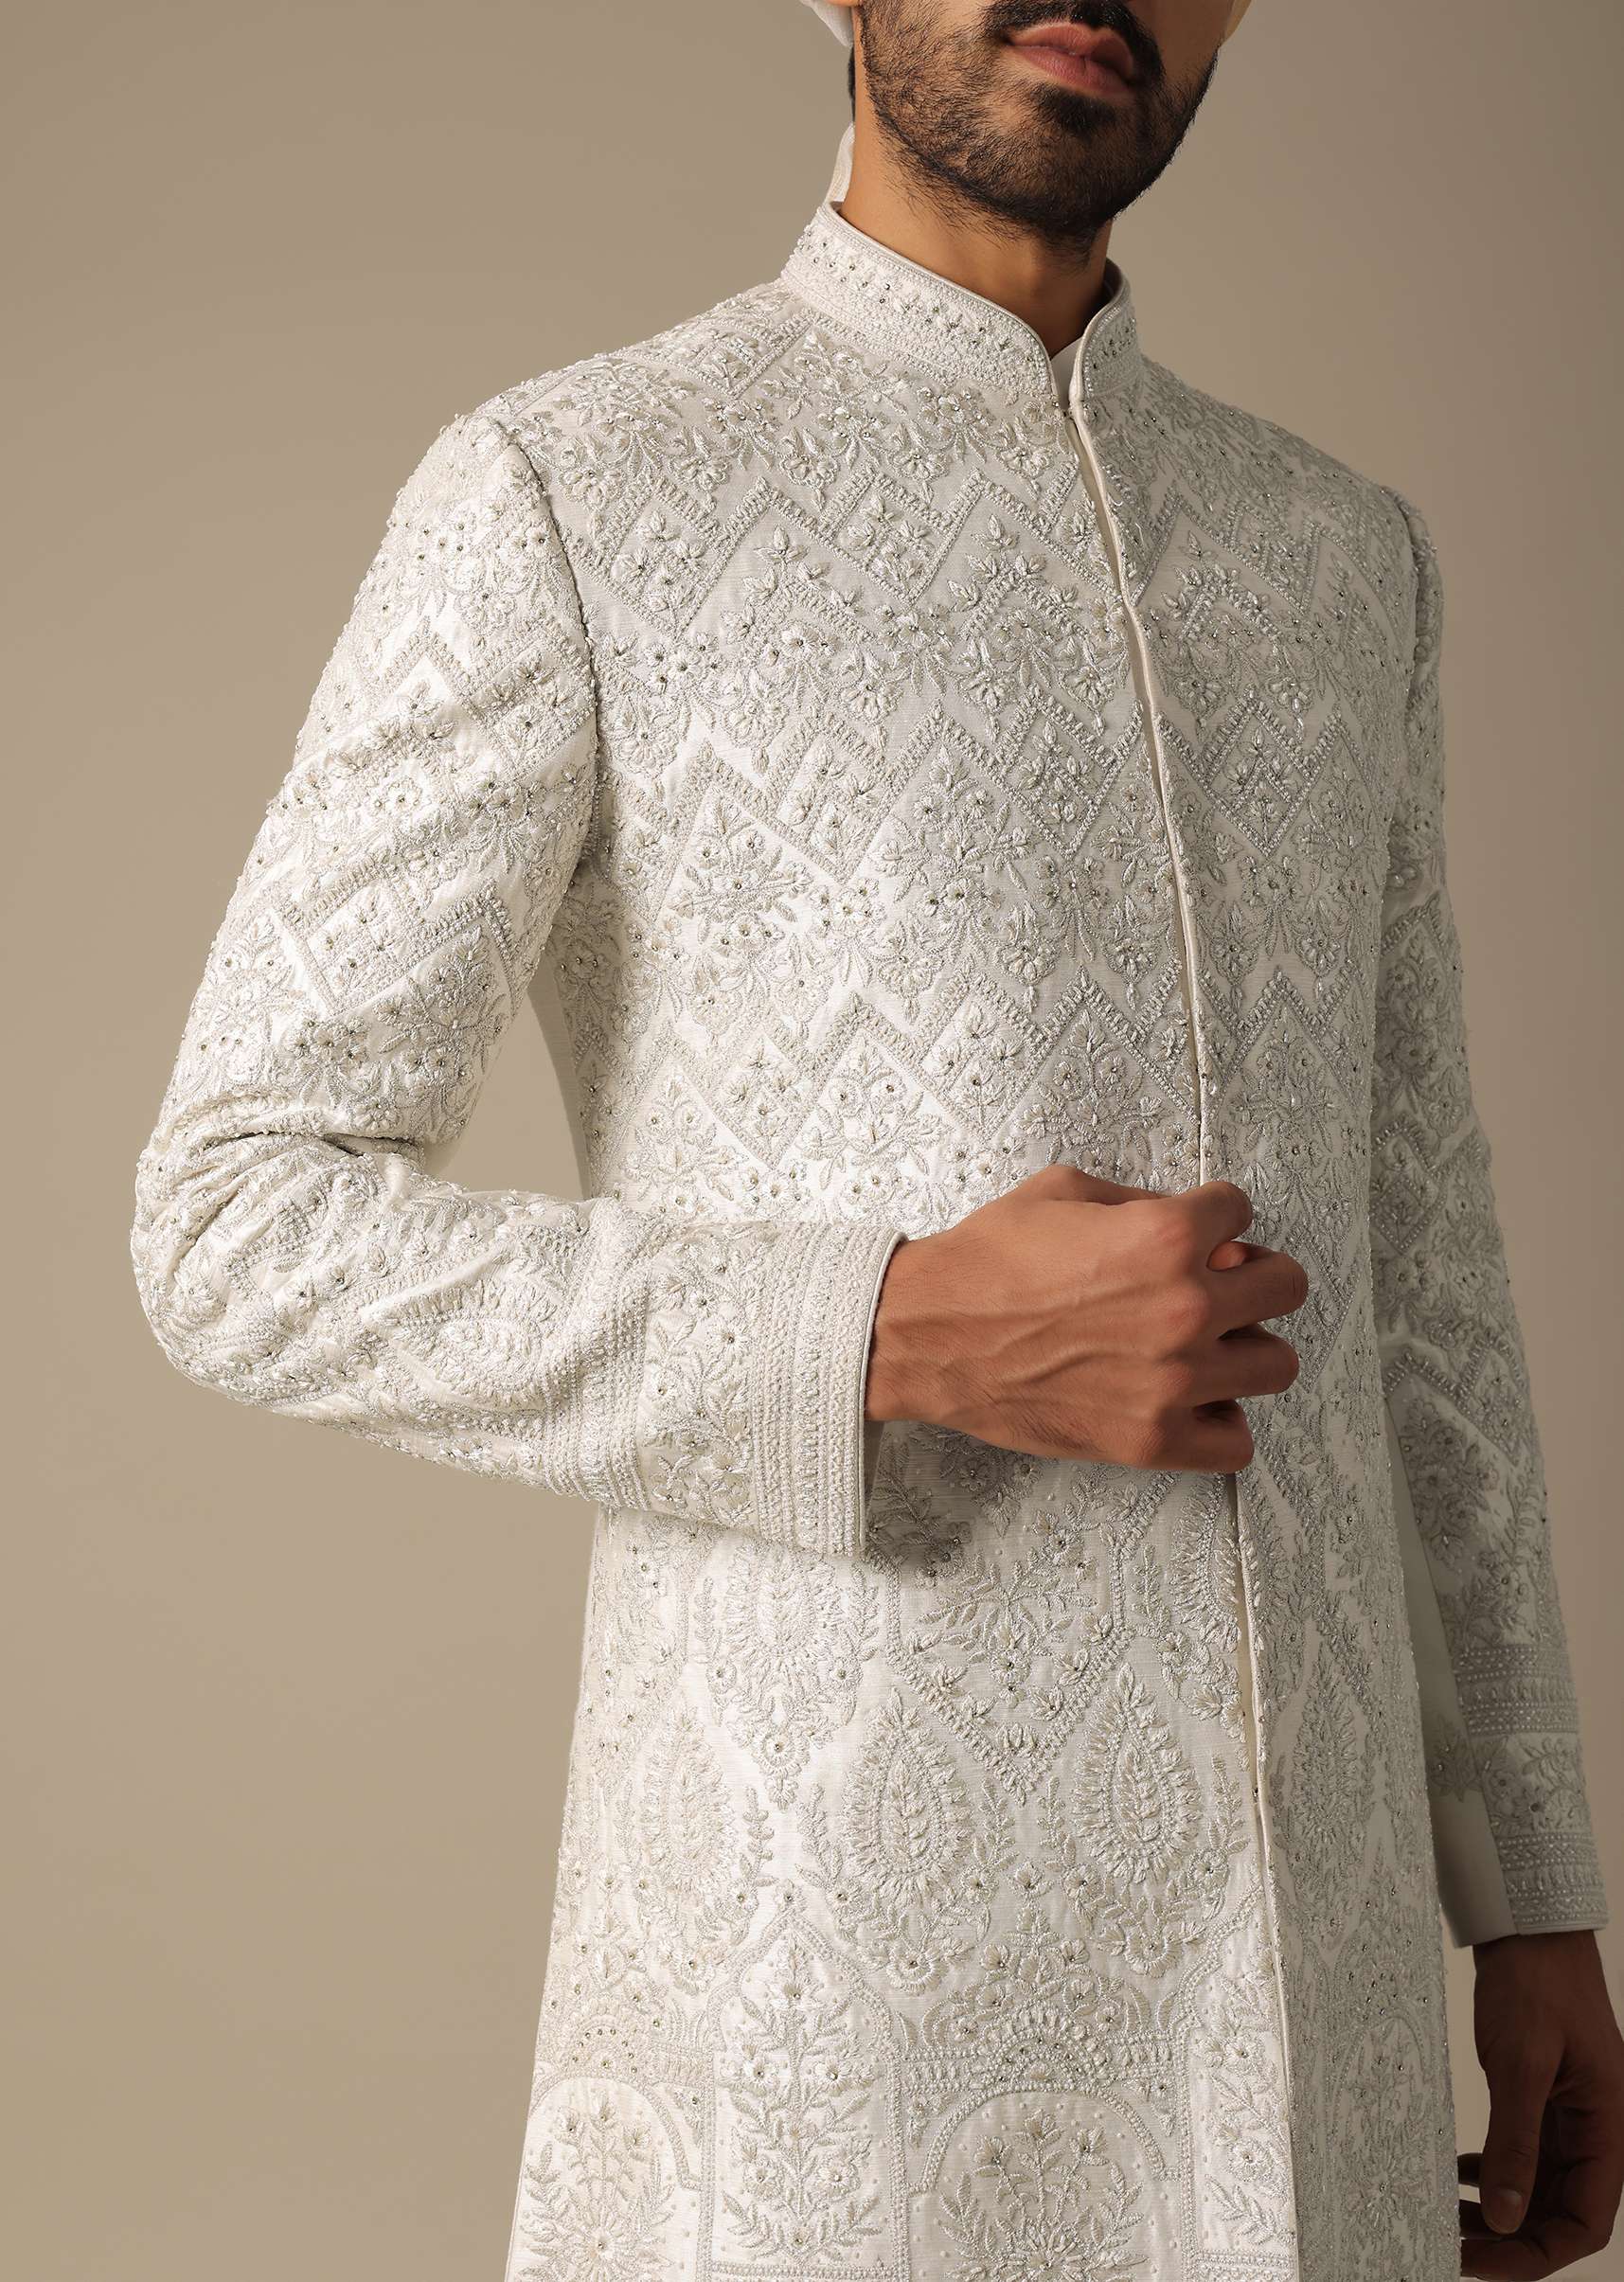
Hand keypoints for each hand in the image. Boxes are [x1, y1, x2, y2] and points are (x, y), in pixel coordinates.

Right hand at [864, 1164, 1307, 1472]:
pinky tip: (1188, 1401)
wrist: (927, 1334)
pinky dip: (1221, 1422)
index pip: (1244, 1209)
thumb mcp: (1066, 1190)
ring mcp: (1174, 1380)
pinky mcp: (1151, 1439)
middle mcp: (1184, 1307)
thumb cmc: (989, 1257)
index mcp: (1167, 1235)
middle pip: (1287, 1286)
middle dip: (1253, 1276)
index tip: (1191, 1232)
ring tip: (1206, 1347)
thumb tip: (1201, 1231)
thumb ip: (1143, 1203)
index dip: (1214, 1215)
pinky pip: (1237, 1443)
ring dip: (1246, 1348)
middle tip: (1216, 1286)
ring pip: (1277, 1365)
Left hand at [1462, 1929, 1623, 2274]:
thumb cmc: (1536, 1985)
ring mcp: (1568, 2116)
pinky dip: (1492, 2172)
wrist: (1529, 1926)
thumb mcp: (1520, 2065)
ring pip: (1539, 2187)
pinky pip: (1524, 2154)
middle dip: (1509, 2239)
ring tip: (1446, 2218)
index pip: (1584, 2223)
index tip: (1482, 2264)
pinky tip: (1456, 2175)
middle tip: (1451, 2246)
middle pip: (1559, 2213)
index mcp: (1607, 2130)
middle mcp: (1594, 2131)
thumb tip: (1504, 2218)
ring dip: (1498, 2210)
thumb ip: (1514, 2143)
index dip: (1536, 2254)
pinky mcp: (1542, 2097)